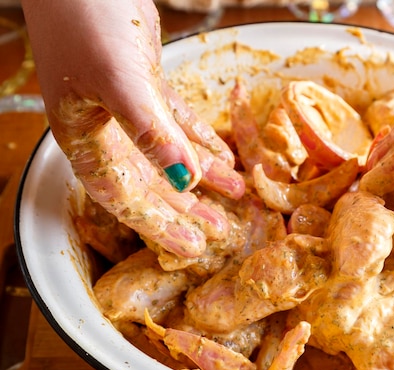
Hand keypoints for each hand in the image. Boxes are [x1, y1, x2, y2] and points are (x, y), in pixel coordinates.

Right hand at [22, 0, 244, 256]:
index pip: (125, 198)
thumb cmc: (85, 23)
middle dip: (187, 209)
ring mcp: (128, 109)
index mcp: (88, 140)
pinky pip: (178, 124)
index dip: (159, 226)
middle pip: (152, 183)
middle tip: (220, 231)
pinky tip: (223, 156)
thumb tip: (182, 181)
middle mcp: (107, 131)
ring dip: (203, 175)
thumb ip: (150, 132)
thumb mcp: (118, 82)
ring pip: (170, 154)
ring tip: (235, 194)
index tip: (192, 248)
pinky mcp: (147, 87)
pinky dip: (200, 141)